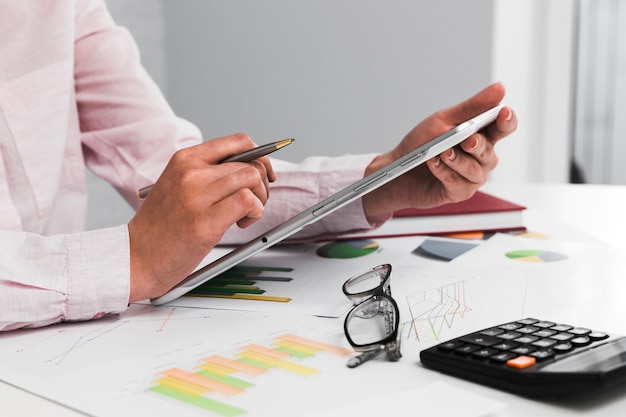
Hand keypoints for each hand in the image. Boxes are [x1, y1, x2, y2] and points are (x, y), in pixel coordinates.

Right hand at [127, 133, 274, 301]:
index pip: (238, 142)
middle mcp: (190, 171)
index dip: (261, 156)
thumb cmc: (161, 227)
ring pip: (252, 178)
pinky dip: (254, 213)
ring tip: (244, 216)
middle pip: (250, 162)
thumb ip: (209, 174)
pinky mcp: (205, 221)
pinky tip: (240, 224)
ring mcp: (197, 195)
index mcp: (185, 159)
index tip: (265, 173)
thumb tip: (254, 169)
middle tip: (255, 203)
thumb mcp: (178, 186)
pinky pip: (248, 202)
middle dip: (263, 184)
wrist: (135, 257)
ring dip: (260, 199)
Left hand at [362, 82, 516, 220]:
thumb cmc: (421, 144)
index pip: (504, 127)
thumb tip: (499, 89)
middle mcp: (481, 157)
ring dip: (456, 160)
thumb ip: (471, 108)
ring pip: (474, 169)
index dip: (507, 121)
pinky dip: (444, 172)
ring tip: (441, 153)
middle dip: (477, 145)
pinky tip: (433, 164)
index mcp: (481, 135)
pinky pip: (459, 183)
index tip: (504, 113)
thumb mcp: (443, 121)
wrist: (398, 169)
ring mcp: (472, 176)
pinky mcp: (459, 192)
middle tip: (466, 141)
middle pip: (489, 151)